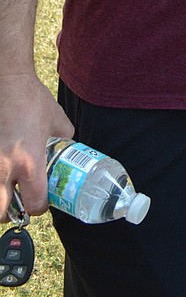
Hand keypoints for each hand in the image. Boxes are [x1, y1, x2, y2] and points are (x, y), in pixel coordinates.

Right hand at [0, 73, 74, 219]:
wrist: (8, 82)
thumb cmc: (32, 100)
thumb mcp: (57, 120)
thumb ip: (64, 138)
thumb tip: (68, 147)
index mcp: (29, 162)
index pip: (34, 203)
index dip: (40, 207)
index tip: (41, 201)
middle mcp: (5, 167)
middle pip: (1, 212)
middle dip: (10, 214)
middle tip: (16, 205)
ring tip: (4, 193)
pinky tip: (0, 174)